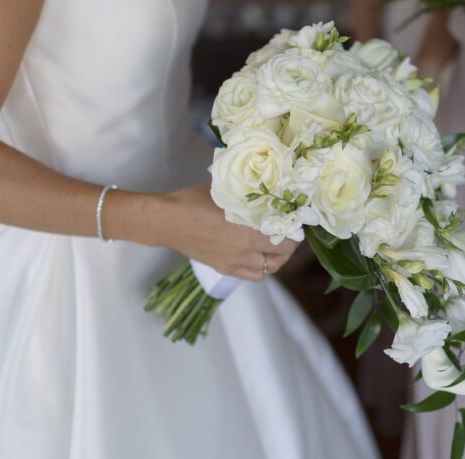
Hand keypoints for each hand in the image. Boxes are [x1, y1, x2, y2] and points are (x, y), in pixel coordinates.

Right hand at [154, 183, 297, 281]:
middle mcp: (244, 252)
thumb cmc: (195, 200)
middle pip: (280, 256)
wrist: (168, 221)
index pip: (285, 238)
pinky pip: (252, 275)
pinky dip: (261, 267)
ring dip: (277, 259)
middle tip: (290, 232)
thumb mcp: (227, 192)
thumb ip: (250, 195)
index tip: (297, 221)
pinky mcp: (224, 269)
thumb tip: (272, 190)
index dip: (295, 231)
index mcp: (247, 232)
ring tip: (277, 246)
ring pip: (268, 270)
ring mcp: (233, 263)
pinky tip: (260, 255)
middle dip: (289, 245)